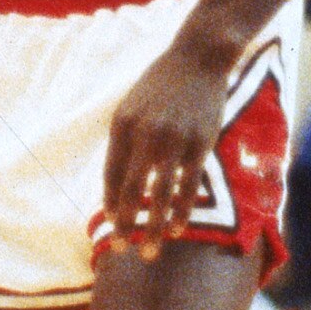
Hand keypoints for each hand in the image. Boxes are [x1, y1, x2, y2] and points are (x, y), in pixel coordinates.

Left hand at [102, 42, 231, 260]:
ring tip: (150, 251)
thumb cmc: (162, 84)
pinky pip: (188, 186)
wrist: (197, 58)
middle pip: (130, 189)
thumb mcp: (133, 106)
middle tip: (122, 249)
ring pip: (161, 194)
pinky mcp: (200, 144)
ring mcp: (174, 140)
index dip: (110, 203)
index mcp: (122, 125)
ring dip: (154, 227)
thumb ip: (125, 140)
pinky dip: (182, 211)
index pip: (111, 175)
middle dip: (125, 223)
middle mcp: (145, 134)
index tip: (111, 225)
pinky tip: (178, 230)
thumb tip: (119, 180)